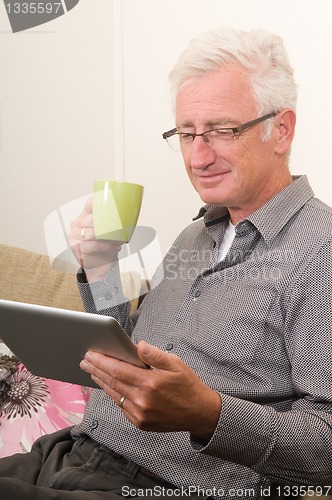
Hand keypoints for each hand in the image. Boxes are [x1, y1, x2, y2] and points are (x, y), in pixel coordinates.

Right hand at [68, 197, 121, 281]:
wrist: (100, 265)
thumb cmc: (104, 245)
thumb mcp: (109, 231)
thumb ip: (113, 221)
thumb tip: (129, 213)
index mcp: (85, 215)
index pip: (90, 203)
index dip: (99, 202)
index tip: (111, 204)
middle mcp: (77, 223)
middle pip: (90, 219)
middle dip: (106, 225)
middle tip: (119, 229)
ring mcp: (74, 235)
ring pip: (91, 233)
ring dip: (107, 237)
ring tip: (118, 240)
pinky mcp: (75, 247)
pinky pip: (92, 245)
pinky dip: (106, 246)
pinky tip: (114, 247)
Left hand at [80, 341, 221, 439]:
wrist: (199, 413)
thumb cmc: (187, 385)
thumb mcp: (176, 364)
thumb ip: (155, 355)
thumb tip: (138, 346)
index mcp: (150, 383)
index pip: (118, 369)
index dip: (102, 361)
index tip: (90, 354)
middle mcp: (142, 400)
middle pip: (112, 382)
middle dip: (96, 369)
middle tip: (85, 360)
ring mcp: (140, 414)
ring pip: (114, 395)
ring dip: (101, 382)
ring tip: (92, 371)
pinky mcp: (140, 423)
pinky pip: (122, 406)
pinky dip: (113, 394)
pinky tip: (108, 386)